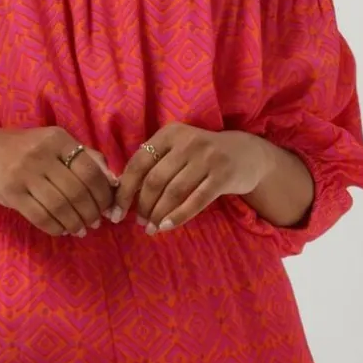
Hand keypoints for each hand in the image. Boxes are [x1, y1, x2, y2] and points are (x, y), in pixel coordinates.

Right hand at [0, 125, 118, 236]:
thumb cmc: (21, 149)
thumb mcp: (52, 143)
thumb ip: (83, 156)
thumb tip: (112, 180)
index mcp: (57, 138)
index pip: (91, 170)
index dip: (103, 193)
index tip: (107, 207)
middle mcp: (42, 152)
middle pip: (78, 190)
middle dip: (91, 212)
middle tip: (95, 223)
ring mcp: (24, 172)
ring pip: (61, 206)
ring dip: (76, 223)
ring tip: (80, 229)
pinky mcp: (11, 192)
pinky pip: (41, 216)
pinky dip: (57, 228)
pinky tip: (63, 230)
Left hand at [110, 124, 269, 232]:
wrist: (246, 154)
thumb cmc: (202, 156)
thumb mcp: (178, 148)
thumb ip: (154, 162)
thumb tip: (121, 192)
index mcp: (169, 133)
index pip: (138, 163)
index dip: (125, 190)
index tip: (115, 212)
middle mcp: (187, 142)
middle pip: (155, 180)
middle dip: (142, 205)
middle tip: (139, 223)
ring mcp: (207, 158)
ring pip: (174, 192)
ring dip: (159, 214)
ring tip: (152, 228)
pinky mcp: (222, 176)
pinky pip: (196, 201)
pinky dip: (179, 216)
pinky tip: (167, 227)